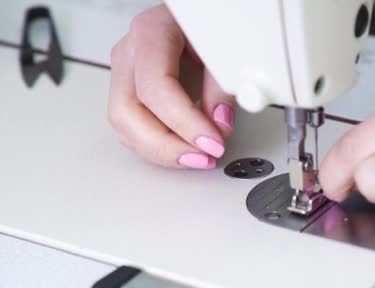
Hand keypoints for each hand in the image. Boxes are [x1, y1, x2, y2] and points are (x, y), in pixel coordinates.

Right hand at [107, 5, 235, 168]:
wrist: (199, 14)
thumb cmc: (209, 24)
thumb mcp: (223, 45)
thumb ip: (222, 84)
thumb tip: (220, 124)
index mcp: (151, 33)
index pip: (155, 87)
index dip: (184, 122)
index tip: (211, 142)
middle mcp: (130, 53)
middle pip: (127, 112)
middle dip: (167, 146)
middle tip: (203, 157)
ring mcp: (125, 72)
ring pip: (124, 125)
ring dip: (161, 151)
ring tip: (198, 158)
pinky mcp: (131, 91)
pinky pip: (132, 127)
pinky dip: (158, 146)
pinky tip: (184, 151)